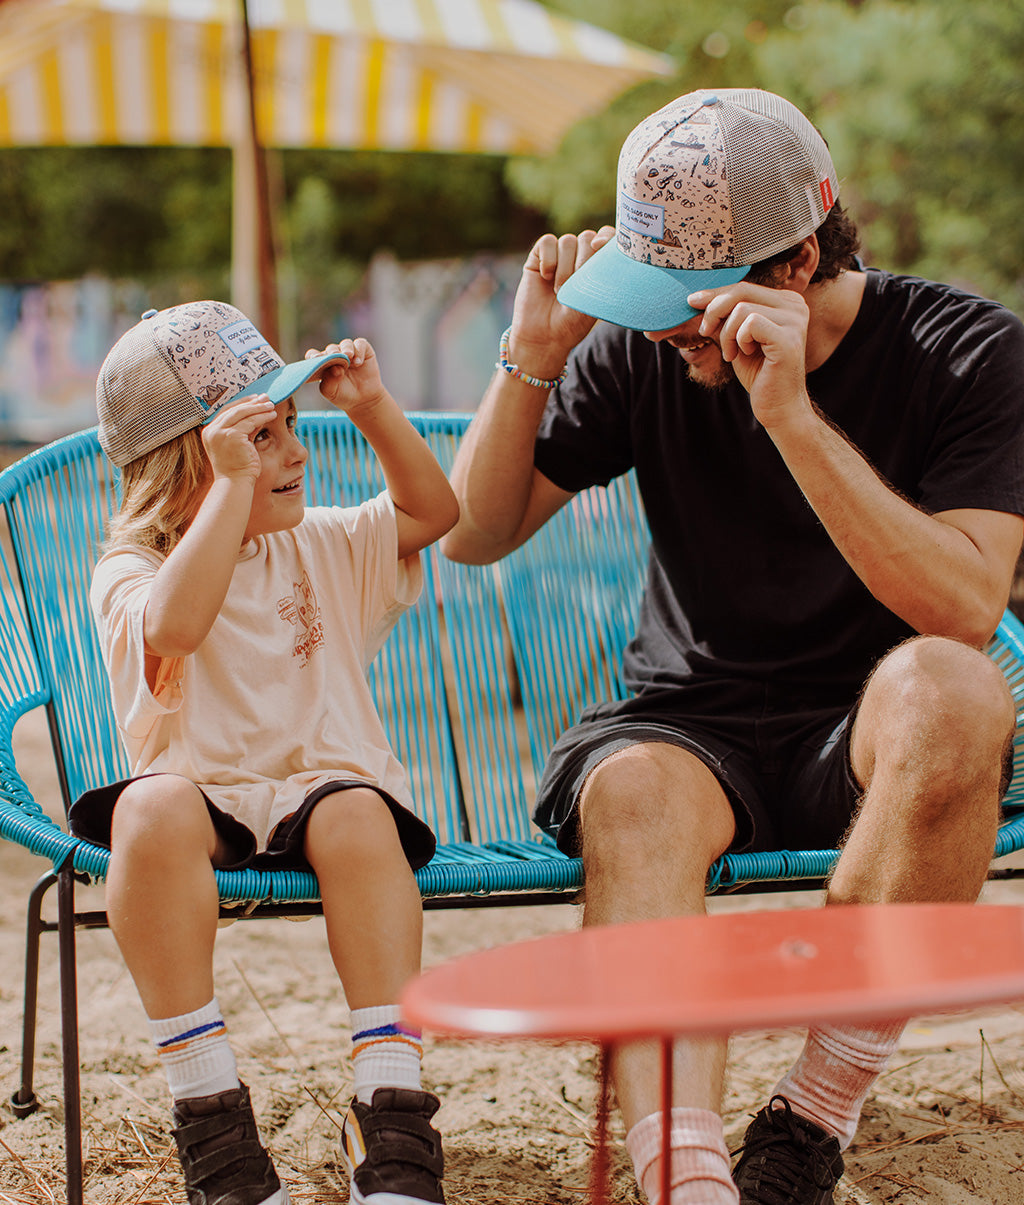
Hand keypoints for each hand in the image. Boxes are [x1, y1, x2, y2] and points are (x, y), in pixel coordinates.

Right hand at [201, 395, 276, 482]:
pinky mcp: (232, 436)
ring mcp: (220, 433)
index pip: (226, 411)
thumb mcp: (238, 444)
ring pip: (243, 413)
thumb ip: (244, 429)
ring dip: (259, 408)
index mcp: (209, 432)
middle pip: (234, 409)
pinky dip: (262, 416)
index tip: (255, 399)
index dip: (241, 403)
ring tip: (271, 405)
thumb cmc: (238, 468)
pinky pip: (250, 422)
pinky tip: (271, 415)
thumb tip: (257, 413)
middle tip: (266, 398)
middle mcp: (212, 431)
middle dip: (252, 402)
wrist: (235, 483)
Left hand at [306, 338, 384, 415]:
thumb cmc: (345, 396)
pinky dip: (359, 351)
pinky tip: (358, 362)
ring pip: (346, 344)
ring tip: (348, 356)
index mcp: (323, 364)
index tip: (315, 358)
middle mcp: (335, 356)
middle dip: (332, 351)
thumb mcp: (332, 393)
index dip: (314, 355)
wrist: (366, 400)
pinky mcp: (363, 351)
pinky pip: (360, 344)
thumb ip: (329, 382)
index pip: (314, 355)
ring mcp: (349, 352)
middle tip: (334, 356)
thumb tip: (334, 368)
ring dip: (346, 348)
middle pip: (331, 348)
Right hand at [507, 226, 615, 377]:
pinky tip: (545, 277)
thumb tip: (604, 245)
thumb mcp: (595, 299)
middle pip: (588, 237)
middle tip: (575, 287)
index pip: (608, 237)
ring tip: (560, 290)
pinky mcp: (538, 257)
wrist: (544, 336)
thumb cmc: (572, 322)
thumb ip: (602, 272)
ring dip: (565, 267)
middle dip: (583, 261)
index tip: (600, 248)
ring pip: (568, 241)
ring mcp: (559, 256)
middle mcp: (579, 257)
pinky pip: (547, 242)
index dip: (607, 237)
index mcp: (597, 266)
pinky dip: (549, 259)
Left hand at [688, 283, 812, 428]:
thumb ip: (724, 317)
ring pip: (741, 309)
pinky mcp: (788, 338)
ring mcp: (795, 320)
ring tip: (732, 353)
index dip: (715, 294)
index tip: (692, 302)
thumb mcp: (736, 338)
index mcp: (786, 302)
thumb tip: (696, 299)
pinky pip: (750, 323)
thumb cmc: (759, 373)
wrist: (777, 406)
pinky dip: (738, 340)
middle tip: (705, 332)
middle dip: (714, 310)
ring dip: (727, 334)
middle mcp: (795, 306)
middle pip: (742, 291)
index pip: (744, 287)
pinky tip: (744, 355)